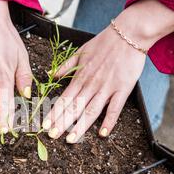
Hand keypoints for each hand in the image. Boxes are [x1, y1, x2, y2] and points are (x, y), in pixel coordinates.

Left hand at [42, 0, 173, 142]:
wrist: (128, 34)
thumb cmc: (104, 42)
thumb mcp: (80, 52)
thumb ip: (66, 66)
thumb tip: (50, 75)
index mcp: (80, 77)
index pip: (63, 99)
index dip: (54, 113)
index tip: (45, 125)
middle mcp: (91, 84)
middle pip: (74, 108)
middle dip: (62, 123)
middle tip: (52, 136)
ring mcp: (106, 87)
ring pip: (91, 111)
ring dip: (80, 126)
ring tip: (71, 139)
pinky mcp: (122, 89)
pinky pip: (115, 108)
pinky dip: (109, 121)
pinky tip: (102, 133)